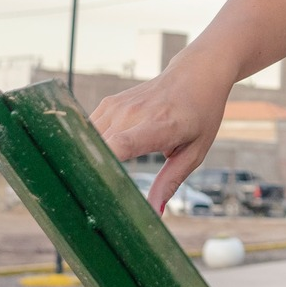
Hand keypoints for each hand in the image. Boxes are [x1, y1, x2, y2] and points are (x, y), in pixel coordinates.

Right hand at [89, 56, 234, 210]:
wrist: (197, 73)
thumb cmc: (200, 115)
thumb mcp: (195, 151)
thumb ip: (171, 182)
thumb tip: (153, 213)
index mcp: (162, 125)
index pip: (123, 145)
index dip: (105, 167)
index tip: (97, 190)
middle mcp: (135, 113)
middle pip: (98, 147)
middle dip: (89, 174)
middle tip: (87, 201)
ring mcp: (119, 106)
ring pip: (87, 140)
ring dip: (85, 161)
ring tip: (87, 184)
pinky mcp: (109, 103)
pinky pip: (89, 130)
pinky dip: (88, 146)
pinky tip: (95, 161)